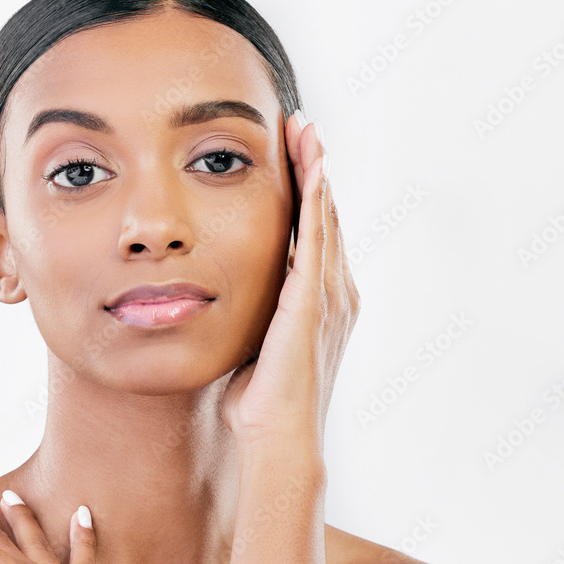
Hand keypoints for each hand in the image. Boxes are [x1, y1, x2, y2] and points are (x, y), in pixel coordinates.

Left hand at [220, 114, 359, 453]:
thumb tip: (227, 303)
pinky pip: (318, 237)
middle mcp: (336, 293)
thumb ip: (252, 317)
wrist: (277, 436)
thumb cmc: (259, 402)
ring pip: (326, 217)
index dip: (306, 194)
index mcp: (321, 303)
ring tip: (306, 130)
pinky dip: (316, 199)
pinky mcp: (315, 299)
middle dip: (314, 169)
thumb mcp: (255, 346)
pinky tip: (312, 167)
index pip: (314, 235)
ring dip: (316, 171)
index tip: (293, 157)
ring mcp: (331, 295)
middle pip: (326, 216)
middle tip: (302, 126)